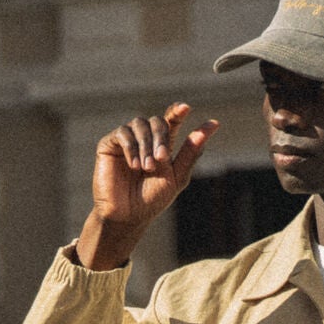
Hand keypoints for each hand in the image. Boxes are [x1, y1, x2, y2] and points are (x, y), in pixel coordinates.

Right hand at [77, 102, 219, 269]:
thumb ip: (191, 152)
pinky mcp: (109, 144)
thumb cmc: (153, 199)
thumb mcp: (176, 176)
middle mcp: (145, 139)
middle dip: (161, 138)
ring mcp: (127, 140)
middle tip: (161, 159)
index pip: (171, 121)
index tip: (186, 108)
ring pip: (140, 124)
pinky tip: (134, 165)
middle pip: (157, 122)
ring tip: (146, 168)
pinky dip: (131, 147)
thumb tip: (213, 125)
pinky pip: (123, 133)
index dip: (177, 112)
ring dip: (146, 145)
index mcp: (163, 145)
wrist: (127, 216)